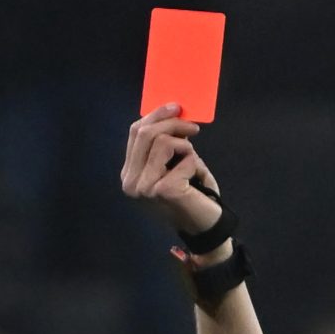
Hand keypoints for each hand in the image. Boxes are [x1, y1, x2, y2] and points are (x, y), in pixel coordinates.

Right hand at [120, 106, 226, 239]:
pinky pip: (183, 157)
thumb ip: (164, 143)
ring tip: (192, 161)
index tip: (176, 107)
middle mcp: (130, 182)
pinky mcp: (162, 190)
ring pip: (161, 141)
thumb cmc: (191, 194)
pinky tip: (195, 178)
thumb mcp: (173, 164)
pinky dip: (194, 162)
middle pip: (145, 133)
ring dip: (184, 146)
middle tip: (193, 127)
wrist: (205, 226)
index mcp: (129, 173)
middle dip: (172, 123)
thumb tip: (171, 112)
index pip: (135, 133)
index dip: (155, 115)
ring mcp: (144, 188)